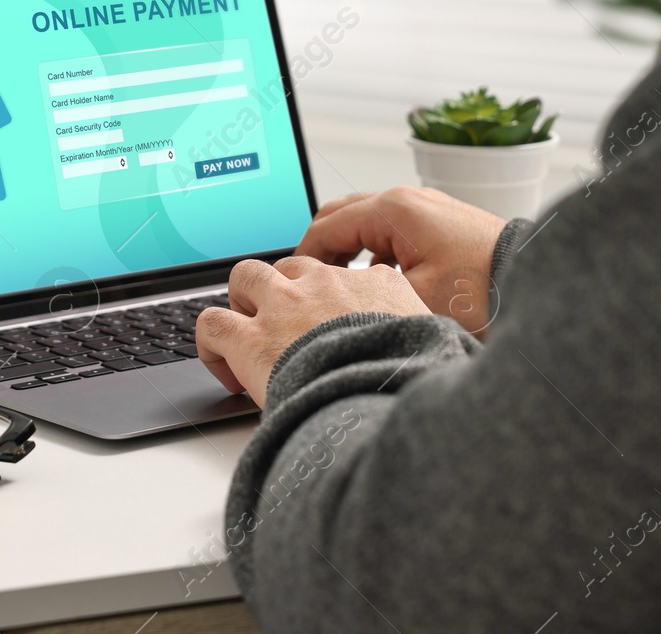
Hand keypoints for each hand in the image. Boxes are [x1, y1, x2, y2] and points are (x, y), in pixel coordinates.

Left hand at [195, 256, 429, 407]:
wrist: (381, 393)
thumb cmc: (414, 377)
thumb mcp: (440, 349)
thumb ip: (432, 341)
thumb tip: (450, 354)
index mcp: (376, 285)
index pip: (345, 277)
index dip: (331, 299)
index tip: (328, 323)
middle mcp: (325, 284)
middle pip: (292, 266)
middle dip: (283, 288)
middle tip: (282, 322)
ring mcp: (283, 305)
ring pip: (245, 277)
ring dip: (242, 300)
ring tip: (243, 330)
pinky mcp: (249, 336)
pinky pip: (211, 323)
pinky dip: (210, 342)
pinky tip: (220, 365)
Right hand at [296, 186, 506, 334]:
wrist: (535, 279)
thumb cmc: (482, 288)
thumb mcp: (412, 297)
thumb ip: (362, 292)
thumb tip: (330, 298)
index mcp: (392, 209)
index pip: (326, 227)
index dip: (304, 257)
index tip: (293, 283)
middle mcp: (406, 199)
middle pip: (341, 215)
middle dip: (320, 248)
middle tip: (309, 283)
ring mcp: (424, 208)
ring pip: (366, 222)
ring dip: (347, 249)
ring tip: (339, 286)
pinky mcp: (439, 222)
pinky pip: (392, 230)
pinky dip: (373, 251)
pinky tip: (376, 282)